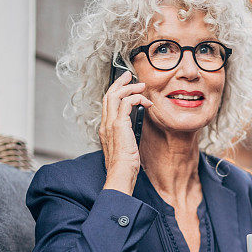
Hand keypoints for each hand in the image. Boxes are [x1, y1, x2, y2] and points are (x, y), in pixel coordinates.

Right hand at [99, 70, 152, 193]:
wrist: (120, 175)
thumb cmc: (124, 166)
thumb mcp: (126, 148)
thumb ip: (127, 137)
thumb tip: (135, 130)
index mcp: (105, 129)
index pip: (107, 104)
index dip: (116, 92)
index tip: (126, 86)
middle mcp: (105, 124)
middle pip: (108, 95)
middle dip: (120, 83)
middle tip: (129, 76)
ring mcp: (110, 124)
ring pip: (115, 95)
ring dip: (129, 87)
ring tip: (141, 85)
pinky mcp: (119, 125)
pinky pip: (126, 103)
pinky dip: (136, 98)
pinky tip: (146, 102)